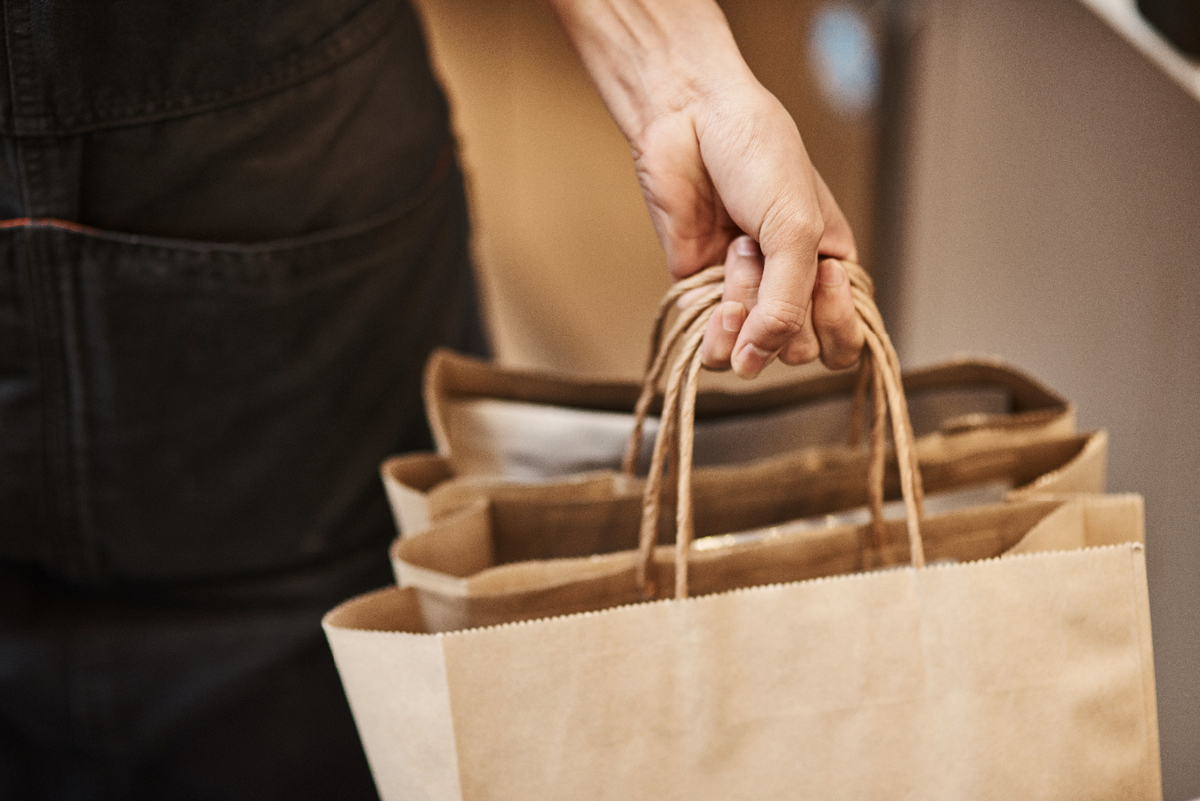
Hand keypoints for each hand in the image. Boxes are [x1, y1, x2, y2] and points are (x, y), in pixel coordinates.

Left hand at [548, 0, 862, 375]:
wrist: (689, 120)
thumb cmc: (757, 156)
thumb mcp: (795, 228)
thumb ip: (787, 304)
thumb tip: (756, 363)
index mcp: (830, 269)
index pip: (844, 342)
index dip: (836, 326)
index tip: (824, 275)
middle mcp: (789, 288)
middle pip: (797, 351)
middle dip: (783, 308)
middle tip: (770, 249)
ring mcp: (745, 294)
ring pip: (754, 354)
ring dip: (746, 311)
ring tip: (739, 252)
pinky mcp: (701, 294)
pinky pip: (713, 345)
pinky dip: (716, 327)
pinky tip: (716, 287)